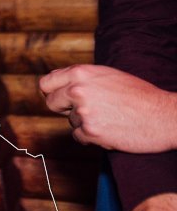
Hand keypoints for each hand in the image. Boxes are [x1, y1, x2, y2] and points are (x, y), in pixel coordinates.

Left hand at [39, 65, 176, 152]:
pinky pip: (79, 137)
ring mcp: (83, 112)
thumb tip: (59, 83)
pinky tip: (110, 130)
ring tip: (109, 118)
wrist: (165, 116)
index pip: (46, 83)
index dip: (52, 92)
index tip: (59, 98)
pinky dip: (91, 137)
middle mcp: (78, 90)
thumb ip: (81, 78)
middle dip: (64, 109)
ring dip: (84, 122)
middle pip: (51, 103)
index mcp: (81, 73)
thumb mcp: (108, 75)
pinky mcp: (91, 132)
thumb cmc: (140, 95)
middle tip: (85, 111)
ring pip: (70, 121)